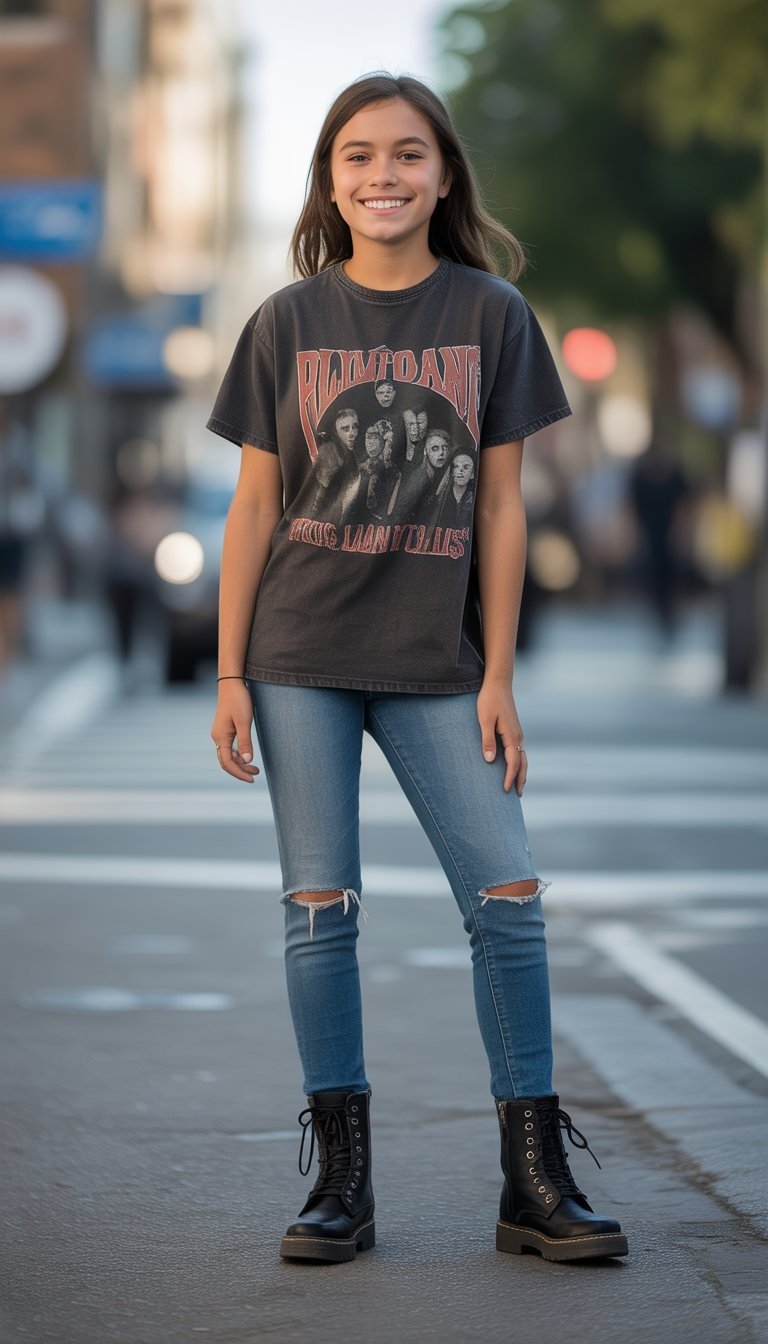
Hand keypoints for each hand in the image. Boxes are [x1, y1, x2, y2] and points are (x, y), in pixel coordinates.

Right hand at [211, 682, 260, 782]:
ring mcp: (219, 733)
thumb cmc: (239, 700)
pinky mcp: (224, 729)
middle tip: (256, 774)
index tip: (253, 779)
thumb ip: (245, 742)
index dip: (239, 773)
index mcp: (220, 737)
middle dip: (240, 771)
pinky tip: (247, 756)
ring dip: (240, 763)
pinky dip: (238, 755)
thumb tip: (248, 761)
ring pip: (227, 755)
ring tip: (255, 768)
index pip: (228, 763)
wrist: (231, 683)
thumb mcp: (244, 722)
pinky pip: (228, 748)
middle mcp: (217, 737)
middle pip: (226, 762)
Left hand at [476, 680, 527, 795]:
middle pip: (522, 763)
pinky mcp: (514, 730)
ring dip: (521, 772)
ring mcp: (517, 733)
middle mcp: (518, 736)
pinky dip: (519, 763)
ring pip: (523, 757)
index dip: (510, 777)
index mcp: (511, 735)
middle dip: (520, 779)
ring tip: (518, 785)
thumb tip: (490, 761)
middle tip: (517, 795)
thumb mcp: (484, 720)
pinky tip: (514, 766)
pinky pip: (519, 751)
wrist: (497, 683)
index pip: (513, 762)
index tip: (505, 790)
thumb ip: (487, 740)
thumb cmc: (488, 700)